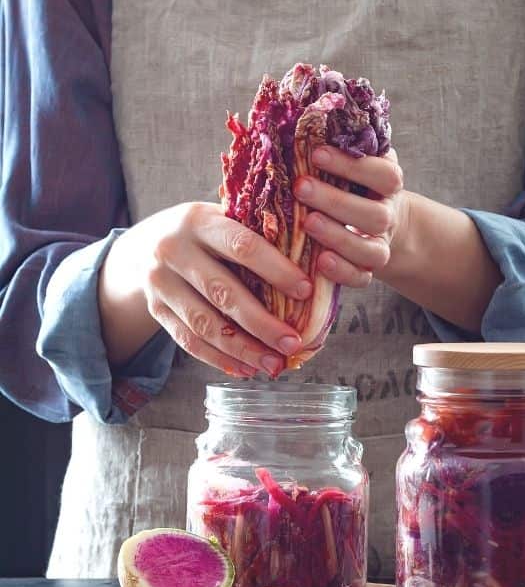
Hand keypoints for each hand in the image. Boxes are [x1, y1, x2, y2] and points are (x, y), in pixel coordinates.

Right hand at [98, 202, 312, 377]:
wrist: (144, 245)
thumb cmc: (204, 233)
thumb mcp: (222, 218)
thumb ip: (257, 232)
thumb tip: (317, 261)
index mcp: (198, 220)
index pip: (241, 246)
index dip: (276, 269)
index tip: (306, 291)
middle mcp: (173, 250)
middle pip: (222, 292)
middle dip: (262, 323)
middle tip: (293, 343)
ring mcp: (160, 283)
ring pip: (204, 324)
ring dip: (242, 349)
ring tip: (273, 364)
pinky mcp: (155, 310)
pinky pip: (188, 341)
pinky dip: (219, 359)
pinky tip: (246, 368)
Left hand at [293, 146, 406, 286]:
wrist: (375, 223)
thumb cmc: (352, 184)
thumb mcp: (353, 161)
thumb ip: (339, 145)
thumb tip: (306, 115)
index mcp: (388, 183)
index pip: (382, 174)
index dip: (352, 165)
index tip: (316, 153)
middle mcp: (387, 215)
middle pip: (375, 214)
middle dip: (336, 201)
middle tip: (300, 187)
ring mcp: (379, 245)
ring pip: (370, 250)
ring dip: (338, 237)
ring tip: (307, 223)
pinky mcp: (367, 270)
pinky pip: (362, 278)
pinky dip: (343, 273)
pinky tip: (320, 262)